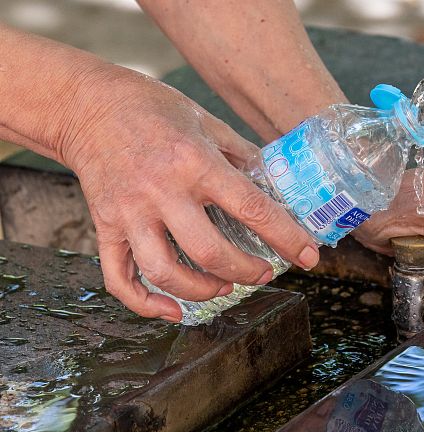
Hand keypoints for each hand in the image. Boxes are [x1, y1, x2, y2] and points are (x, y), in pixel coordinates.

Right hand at [63, 67, 319, 320]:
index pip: (251, 209)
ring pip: (166, 272)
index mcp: (195, 162)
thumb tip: (277, 183)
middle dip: (247, 272)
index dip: (286, 237)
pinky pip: (120, 278)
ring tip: (225, 286)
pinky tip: (174, 309)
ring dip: (203, 290)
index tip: (309, 257)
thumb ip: (242, 155)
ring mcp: (129, 212)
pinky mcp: (105, 225)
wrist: (87, 104)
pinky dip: (146, 304)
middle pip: (210, 252)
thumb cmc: (154, 108)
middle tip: (265, 272)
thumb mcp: (207, 122)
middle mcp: (161, 191)